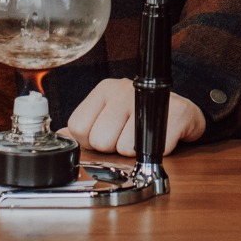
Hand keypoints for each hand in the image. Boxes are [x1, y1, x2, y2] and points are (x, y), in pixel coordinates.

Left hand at [61, 79, 206, 157]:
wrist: (181, 110)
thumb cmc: (141, 115)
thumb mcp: (108, 115)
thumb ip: (84, 126)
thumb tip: (59, 136)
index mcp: (104, 90)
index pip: (79, 128)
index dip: (93, 141)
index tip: (109, 134)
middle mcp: (124, 89)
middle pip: (101, 140)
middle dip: (115, 147)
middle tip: (129, 136)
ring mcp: (150, 98)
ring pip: (126, 148)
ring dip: (137, 151)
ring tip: (144, 136)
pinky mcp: (175, 112)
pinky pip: (154, 149)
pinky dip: (159, 151)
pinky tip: (161, 138)